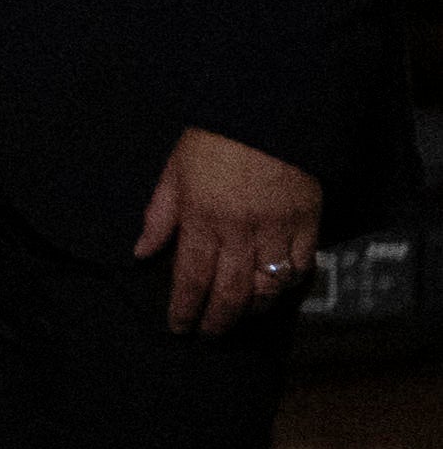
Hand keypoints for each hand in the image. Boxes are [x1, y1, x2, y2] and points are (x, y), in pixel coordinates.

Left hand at [138, 126, 326, 339]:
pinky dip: (290, 284)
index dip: (184, 309)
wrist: (267, 113)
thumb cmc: (214, 140)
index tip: (178, 329)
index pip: (190, 278)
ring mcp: (278, 229)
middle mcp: (240, 232)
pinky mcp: (308, 222)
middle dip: (218, 320)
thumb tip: (140, 253)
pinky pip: (302, 265)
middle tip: (209, 335)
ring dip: (254, 308)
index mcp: (202, 220)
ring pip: (269, 286)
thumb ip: (158, 216)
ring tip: (242, 316)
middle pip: (230, 291)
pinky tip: (278, 289)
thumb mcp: (173, 173)